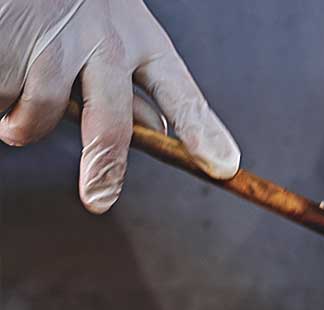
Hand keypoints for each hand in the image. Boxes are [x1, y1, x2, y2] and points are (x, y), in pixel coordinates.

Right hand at [0, 0, 237, 212]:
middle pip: (110, 126)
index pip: (180, 94)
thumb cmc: (68, 0)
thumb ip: (128, 82)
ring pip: (38, 116)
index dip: (201, 132)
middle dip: (105, 169)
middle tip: (99, 199)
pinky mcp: (9, 43)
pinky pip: (1, 96)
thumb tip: (153, 127)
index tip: (223, 165)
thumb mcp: (112, 32)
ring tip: (17, 90)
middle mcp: (104, 43)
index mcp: (141, 40)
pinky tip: (3, 60)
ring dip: (20, 121)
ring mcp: (55, 45)